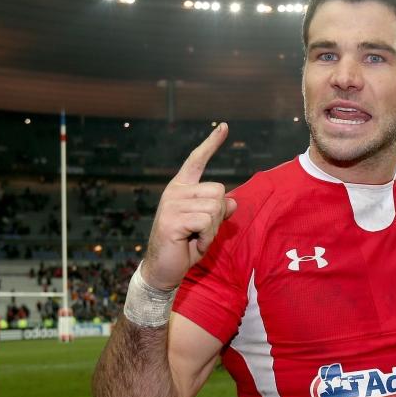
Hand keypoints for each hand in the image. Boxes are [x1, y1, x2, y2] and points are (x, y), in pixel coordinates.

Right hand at [142, 123, 236, 290]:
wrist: (163, 270)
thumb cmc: (185, 247)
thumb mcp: (207, 227)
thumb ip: (219, 211)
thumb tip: (232, 200)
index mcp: (181, 188)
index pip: (197, 160)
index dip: (212, 143)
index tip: (225, 126)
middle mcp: (175, 191)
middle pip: (218, 191)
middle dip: (218, 217)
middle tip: (201, 233)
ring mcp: (172, 204)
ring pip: (215, 208)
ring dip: (212, 231)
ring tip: (195, 239)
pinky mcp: (173, 219)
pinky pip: (207, 222)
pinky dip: (206, 239)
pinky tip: (191, 245)